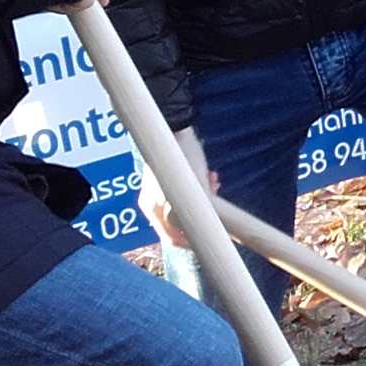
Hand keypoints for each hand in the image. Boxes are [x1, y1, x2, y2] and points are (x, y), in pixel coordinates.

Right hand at [137, 126, 218, 250]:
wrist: (172, 124)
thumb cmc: (181, 153)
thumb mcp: (195, 187)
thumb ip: (201, 211)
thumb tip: (211, 230)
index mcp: (153, 209)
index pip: (173, 238)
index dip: (194, 241)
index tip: (213, 237)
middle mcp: (151, 203)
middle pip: (180, 221)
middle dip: (202, 213)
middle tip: (214, 198)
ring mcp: (156, 192)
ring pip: (183, 205)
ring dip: (202, 198)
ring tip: (213, 181)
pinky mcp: (163, 180)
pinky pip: (182, 192)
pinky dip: (196, 188)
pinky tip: (208, 176)